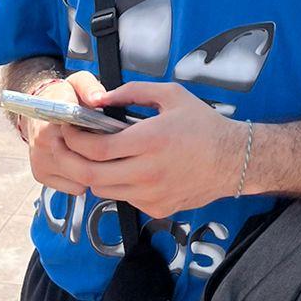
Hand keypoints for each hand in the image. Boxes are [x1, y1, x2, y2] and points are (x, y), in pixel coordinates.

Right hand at [21, 71, 108, 196]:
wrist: (37, 109)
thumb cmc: (64, 96)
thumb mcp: (79, 82)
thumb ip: (90, 87)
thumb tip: (98, 99)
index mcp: (53, 119)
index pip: (83, 141)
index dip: (103, 142)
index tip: (111, 136)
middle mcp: (43, 142)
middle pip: (84, 165)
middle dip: (102, 161)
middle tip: (111, 149)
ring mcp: (40, 161)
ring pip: (81, 179)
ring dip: (94, 170)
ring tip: (98, 154)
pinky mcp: (40, 175)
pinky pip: (74, 187)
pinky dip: (83, 179)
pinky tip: (86, 163)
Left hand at [59, 81, 245, 218]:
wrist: (235, 160)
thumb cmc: (204, 125)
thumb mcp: (171, 95)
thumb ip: (132, 91)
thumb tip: (99, 98)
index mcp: (150, 141)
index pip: (96, 149)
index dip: (74, 139)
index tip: (67, 129)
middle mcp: (148, 172)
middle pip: (91, 176)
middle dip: (69, 161)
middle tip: (65, 147)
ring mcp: (152, 195)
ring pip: (103, 191)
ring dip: (92, 173)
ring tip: (95, 156)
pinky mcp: (158, 208)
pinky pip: (124, 198)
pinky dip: (116, 184)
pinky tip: (125, 168)